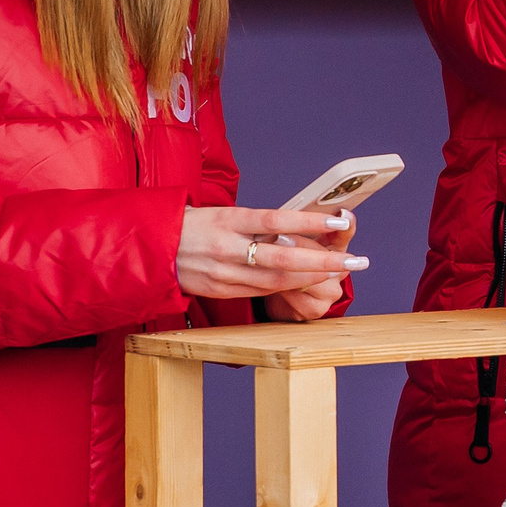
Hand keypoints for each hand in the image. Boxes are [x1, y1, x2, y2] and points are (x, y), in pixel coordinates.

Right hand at [177, 203, 363, 302]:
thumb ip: (255, 224)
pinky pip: (261, 291)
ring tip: (340, 271)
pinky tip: (309, 283)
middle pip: (282, 259)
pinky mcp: (220, 290)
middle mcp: (226, 248)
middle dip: (323, 261)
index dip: (308, 223)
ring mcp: (223, 273)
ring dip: (312, 278)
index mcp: (226, 220)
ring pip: (276, 281)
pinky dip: (288, 288)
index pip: (274, 220)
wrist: (150, 248)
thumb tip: (295, 228)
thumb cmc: (192, 224)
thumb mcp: (222, 214)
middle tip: (355, 260)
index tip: (338, 221)